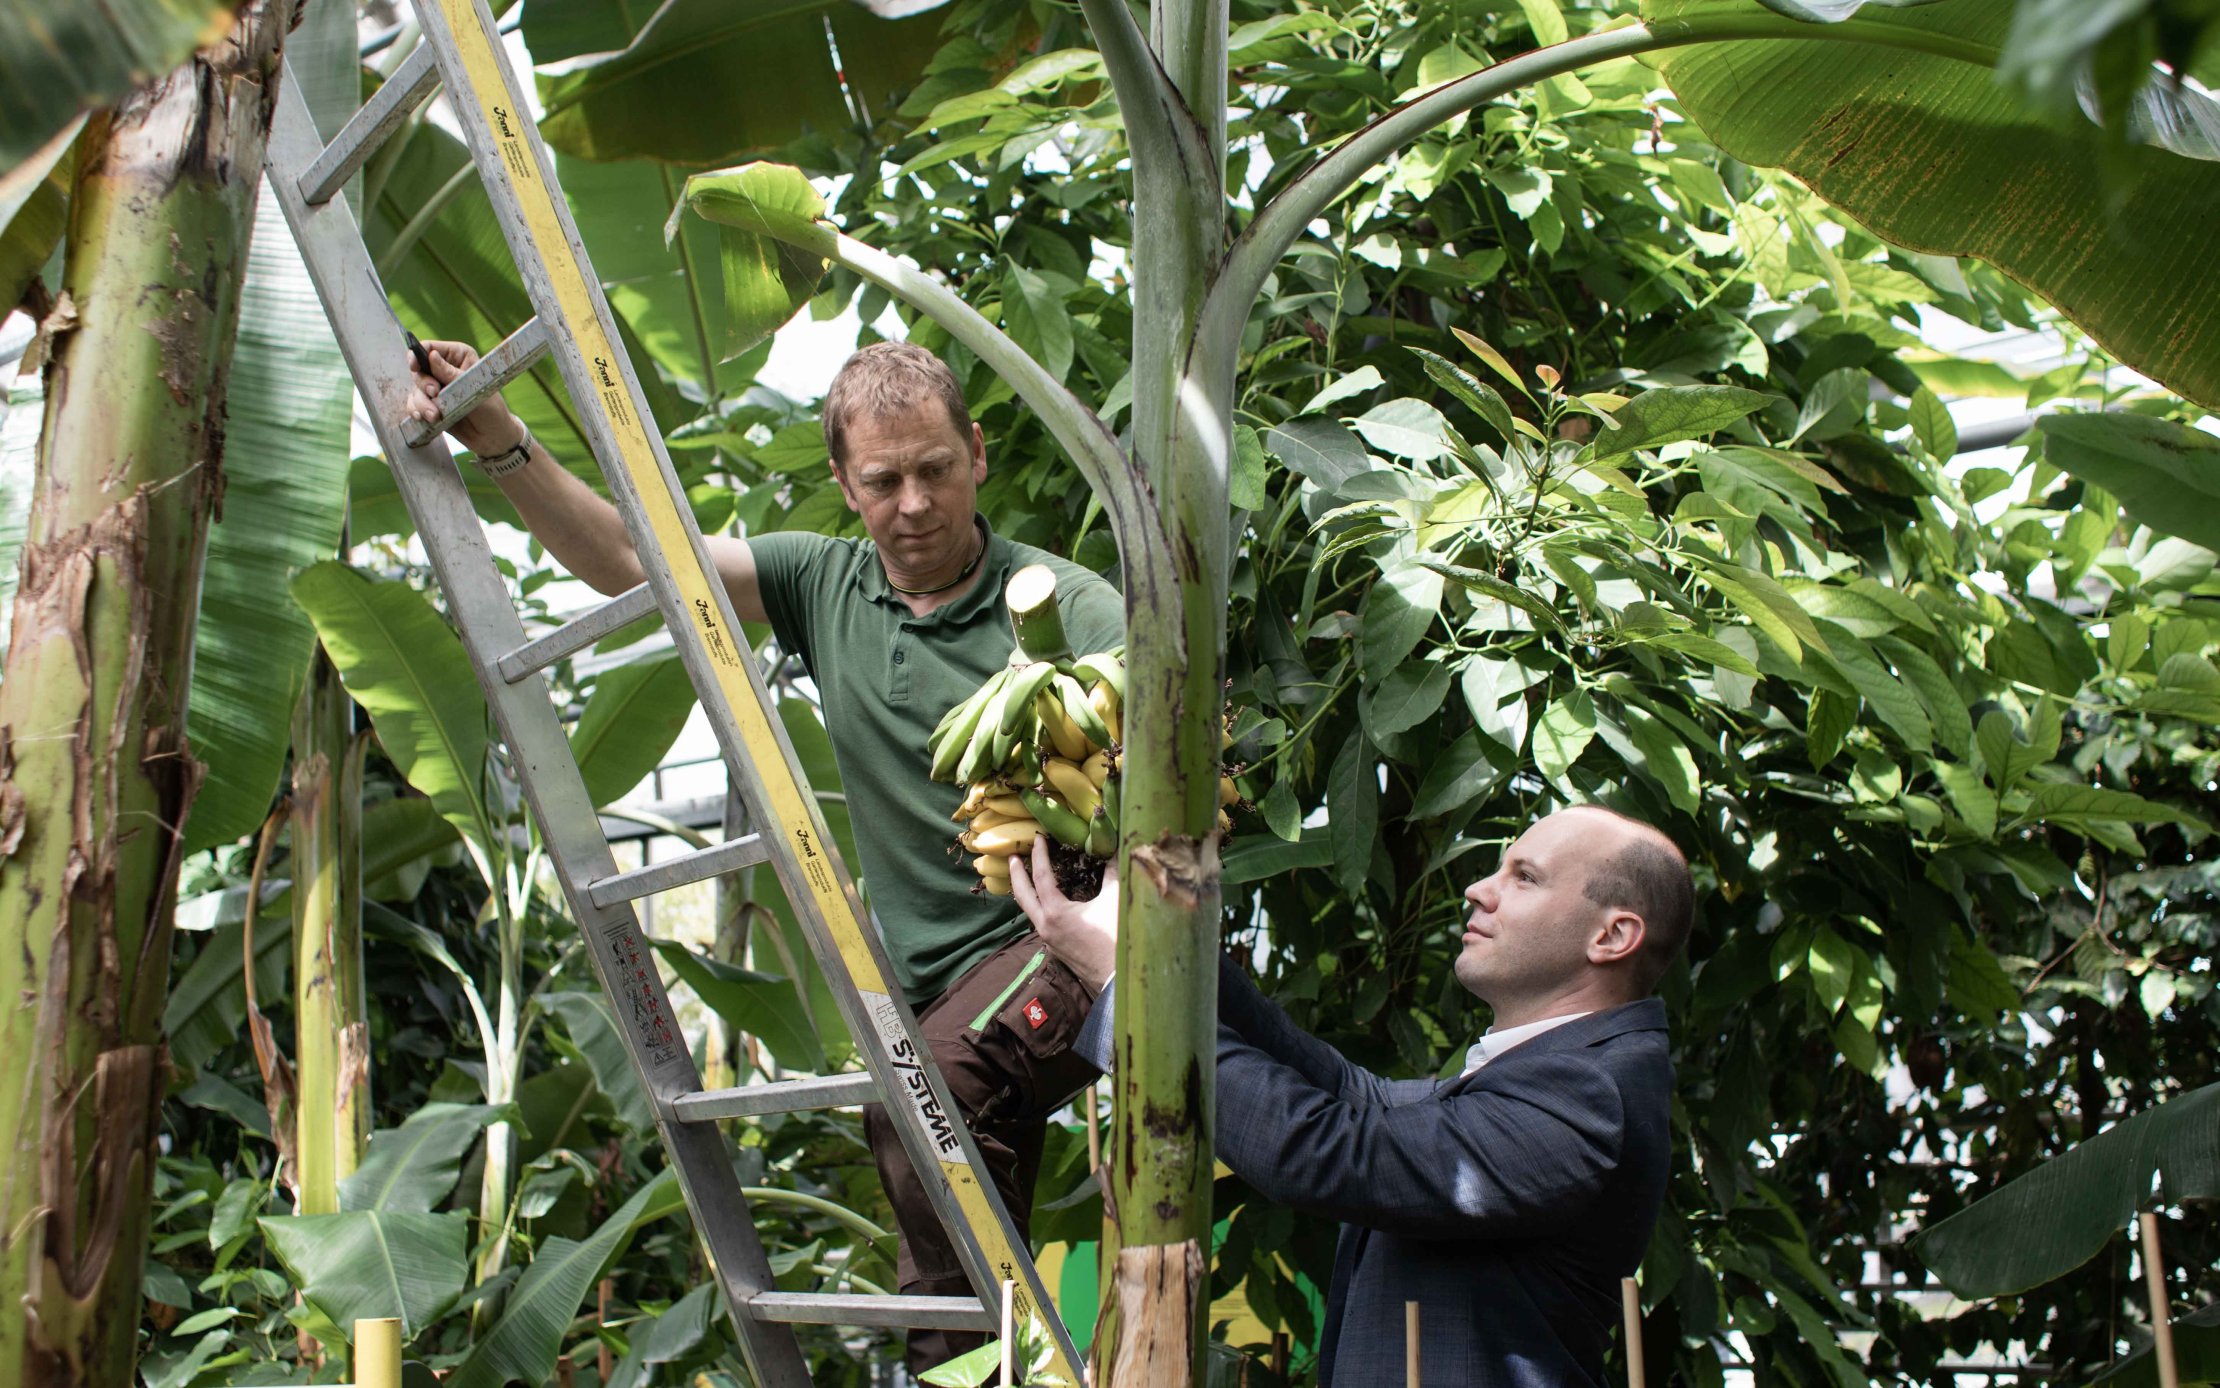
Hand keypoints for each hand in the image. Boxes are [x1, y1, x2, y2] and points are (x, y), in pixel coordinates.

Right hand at [403, 338, 523, 457]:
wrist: (492, 437)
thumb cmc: (491, 409)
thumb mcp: (472, 388)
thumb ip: (449, 373)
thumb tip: (431, 355)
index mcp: (458, 356)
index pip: (430, 347)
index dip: (417, 355)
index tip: (415, 367)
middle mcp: (444, 368)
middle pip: (418, 370)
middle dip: (423, 385)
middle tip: (434, 394)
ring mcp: (436, 387)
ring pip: (415, 389)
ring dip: (421, 403)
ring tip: (435, 416)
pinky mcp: (431, 403)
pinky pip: (414, 404)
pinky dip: (417, 411)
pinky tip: (425, 418)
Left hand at [1008, 838, 1118, 993]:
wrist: (1118, 979)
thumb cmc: (1116, 938)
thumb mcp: (1115, 901)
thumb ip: (1113, 874)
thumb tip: (1114, 853)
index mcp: (1055, 912)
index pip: (1042, 876)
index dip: (1039, 854)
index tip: (1037, 838)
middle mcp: (1045, 926)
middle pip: (1023, 895)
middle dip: (1017, 874)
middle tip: (1013, 857)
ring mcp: (1049, 940)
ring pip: (1030, 911)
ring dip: (1026, 892)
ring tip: (1027, 878)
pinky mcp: (1057, 950)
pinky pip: (1042, 923)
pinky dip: (1040, 908)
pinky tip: (1049, 904)